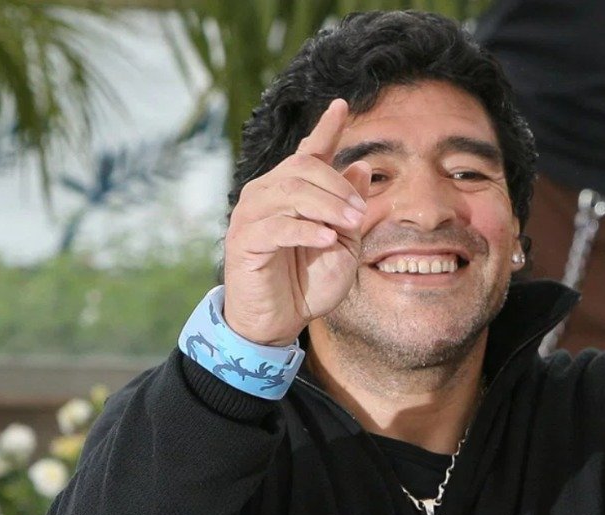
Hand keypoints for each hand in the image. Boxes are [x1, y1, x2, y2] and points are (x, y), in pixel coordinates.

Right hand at [223, 99, 372, 345]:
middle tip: (360, 215)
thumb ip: (349, 207)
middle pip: (303, 167)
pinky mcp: (244, 240)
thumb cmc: (309, 283)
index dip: (325, 128)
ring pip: (290, 191)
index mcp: (293, 192)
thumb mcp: (343, 244)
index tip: (341, 104)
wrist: (279, 321)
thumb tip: (359, 165)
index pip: (309, 152)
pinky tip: (326, 239)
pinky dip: (306, 230)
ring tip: (348, 227)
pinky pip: (276, 225)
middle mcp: (268, 194)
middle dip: (337, 187)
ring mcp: (252, 215)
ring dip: (326, 207)